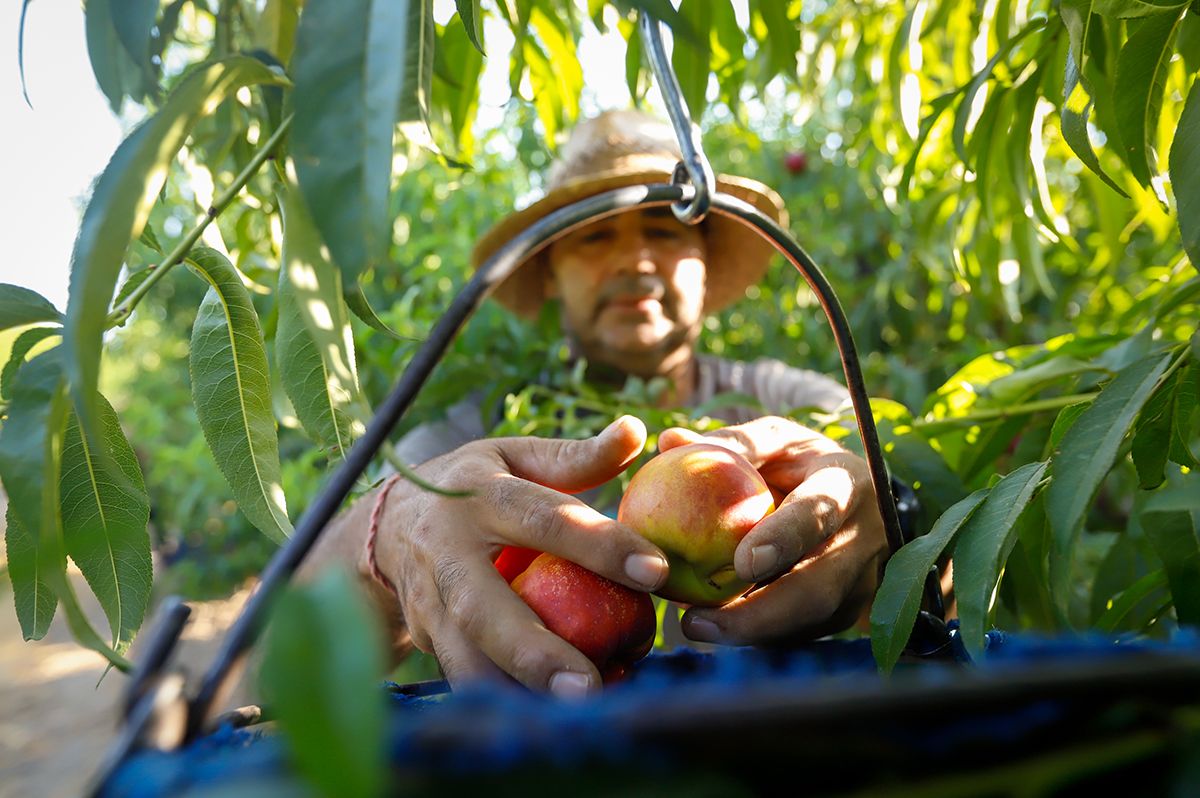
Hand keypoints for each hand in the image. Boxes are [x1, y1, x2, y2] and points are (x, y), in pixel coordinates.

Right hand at [370, 416, 667, 696]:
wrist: (383, 526)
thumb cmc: (472, 485)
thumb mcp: (513, 456)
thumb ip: (576, 456)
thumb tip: (636, 430)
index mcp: (480, 494)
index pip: (545, 518)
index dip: (600, 544)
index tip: (655, 571)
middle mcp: (447, 550)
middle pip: (484, 607)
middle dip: (535, 650)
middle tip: (592, 684)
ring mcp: (428, 600)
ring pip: (464, 656)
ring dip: (514, 689)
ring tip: (573, 714)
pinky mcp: (424, 638)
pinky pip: (461, 676)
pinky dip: (502, 701)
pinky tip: (548, 719)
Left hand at [657, 416, 887, 644]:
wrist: (856, 498)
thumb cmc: (800, 462)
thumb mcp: (775, 439)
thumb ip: (732, 443)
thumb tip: (670, 442)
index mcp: (846, 485)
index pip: (819, 513)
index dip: (785, 539)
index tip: (743, 562)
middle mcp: (863, 539)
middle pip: (818, 590)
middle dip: (760, 615)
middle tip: (697, 622)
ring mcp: (860, 582)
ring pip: (808, 621)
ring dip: (752, 632)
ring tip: (696, 628)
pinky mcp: (845, 612)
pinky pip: (800, 631)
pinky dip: (758, 633)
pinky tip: (716, 630)